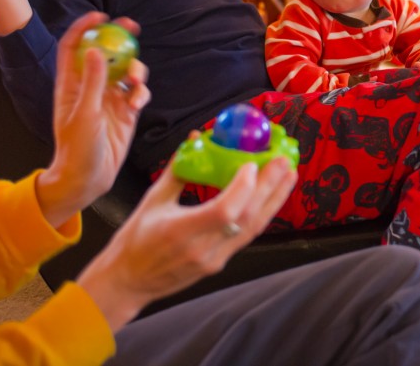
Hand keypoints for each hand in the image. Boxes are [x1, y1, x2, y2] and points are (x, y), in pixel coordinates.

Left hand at [36, 13, 149, 227]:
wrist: (89, 179)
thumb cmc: (77, 149)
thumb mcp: (84, 115)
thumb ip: (93, 82)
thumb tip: (98, 50)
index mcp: (71, 84)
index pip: (74, 46)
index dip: (85, 28)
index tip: (102, 16)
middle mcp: (91, 87)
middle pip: (105, 52)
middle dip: (119, 38)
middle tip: (133, 27)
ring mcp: (109, 98)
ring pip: (125, 70)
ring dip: (135, 69)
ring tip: (135, 81)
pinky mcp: (126, 112)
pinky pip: (137, 92)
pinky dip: (141, 93)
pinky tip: (137, 105)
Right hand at [78, 153, 296, 329]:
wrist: (129, 282)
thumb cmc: (135, 239)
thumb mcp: (153, 200)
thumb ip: (178, 168)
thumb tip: (196, 137)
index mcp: (182, 232)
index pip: (224, 212)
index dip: (243, 188)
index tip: (253, 163)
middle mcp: (203, 249)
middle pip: (247, 218)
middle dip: (270, 187)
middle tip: (285, 160)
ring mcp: (214, 259)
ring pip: (253, 229)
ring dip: (274, 200)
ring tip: (289, 174)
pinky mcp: (219, 263)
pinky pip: (247, 236)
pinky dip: (262, 213)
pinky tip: (272, 196)